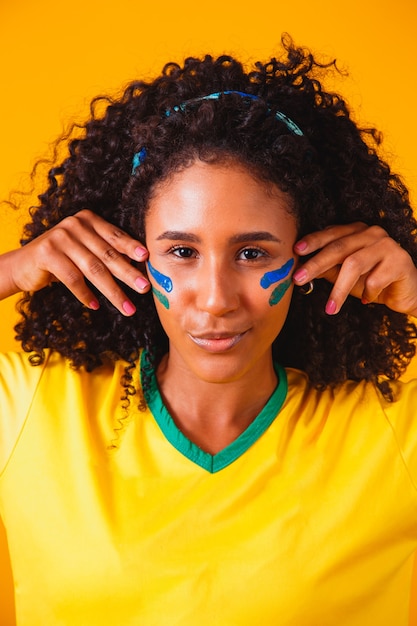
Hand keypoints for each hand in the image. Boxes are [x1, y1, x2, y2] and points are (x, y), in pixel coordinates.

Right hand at [2, 209, 149, 315]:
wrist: (23, 265)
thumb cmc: (62, 259)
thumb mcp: (85, 250)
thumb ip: (106, 252)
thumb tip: (138, 266)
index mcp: (88, 220)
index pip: (115, 235)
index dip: (131, 247)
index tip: (147, 258)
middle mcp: (75, 225)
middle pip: (107, 254)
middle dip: (128, 274)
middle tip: (145, 288)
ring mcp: (60, 237)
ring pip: (93, 269)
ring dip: (112, 291)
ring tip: (127, 307)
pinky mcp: (47, 253)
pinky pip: (73, 278)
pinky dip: (86, 294)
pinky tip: (95, 305)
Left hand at [292, 222, 416, 316]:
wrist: (406, 293)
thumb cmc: (373, 281)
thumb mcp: (345, 276)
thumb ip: (328, 269)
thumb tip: (302, 270)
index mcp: (357, 231)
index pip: (331, 234)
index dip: (313, 241)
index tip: (296, 252)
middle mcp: (372, 233)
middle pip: (339, 247)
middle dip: (316, 264)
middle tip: (299, 279)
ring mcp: (387, 245)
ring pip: (355, 264)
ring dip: (339, 289)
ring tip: (330, 308)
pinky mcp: (400, 261)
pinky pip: (376, 279)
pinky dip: (368, 294)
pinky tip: (366, 301)